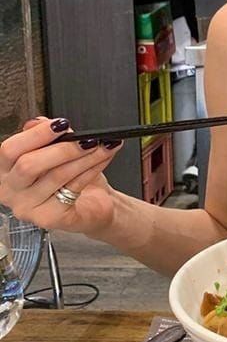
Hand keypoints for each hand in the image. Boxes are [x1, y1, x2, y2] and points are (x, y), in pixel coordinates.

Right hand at [0, 117, 123, 234]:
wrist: (91, 205)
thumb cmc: (69, 178)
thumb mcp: (54, 150)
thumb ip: (44, 136)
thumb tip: (42, 122)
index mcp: (5, 170)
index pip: (9, 150)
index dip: (36, 135)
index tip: (61, 124)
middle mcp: (10, 191)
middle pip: (29, 165)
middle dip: (63, 148)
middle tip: (87, 138)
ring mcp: (28, 208)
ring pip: (57, 175)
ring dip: (85, 157)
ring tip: (103, 145)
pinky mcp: (50, 218)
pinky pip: (74, 187)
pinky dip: (92, 169)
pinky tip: (103, 159)